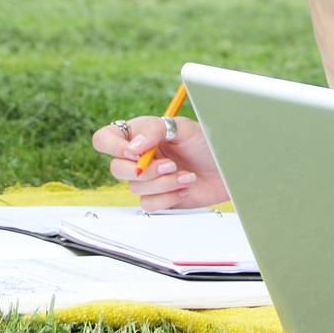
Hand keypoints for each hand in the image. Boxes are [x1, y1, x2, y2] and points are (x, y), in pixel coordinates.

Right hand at [90, 115, 229, 210]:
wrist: (228, 169)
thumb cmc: (206, 143)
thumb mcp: (182, 127)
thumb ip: (154, 130)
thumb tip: (132, 147)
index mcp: (139, 135)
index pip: (105, 139)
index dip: (113, 147)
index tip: (136, 153)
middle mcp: (139, 158)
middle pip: (116, 169)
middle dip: (145, 170)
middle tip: (171, 165)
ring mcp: (147, 179)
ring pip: (135, 188)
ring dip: (164, 183)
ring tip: (186, 176)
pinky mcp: (157, 198)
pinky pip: (148, 204)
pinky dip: (168, 197)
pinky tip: (184, 187)